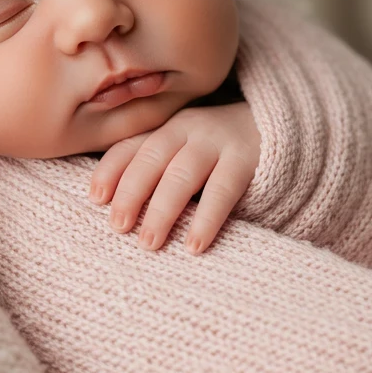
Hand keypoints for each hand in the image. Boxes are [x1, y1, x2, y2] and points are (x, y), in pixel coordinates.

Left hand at [88, 102, 260, 253]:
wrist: (277, 129)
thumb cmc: (218, 153)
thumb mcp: (184, 152)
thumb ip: (157, 169)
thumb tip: (112, 209)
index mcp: (167, 127)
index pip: (131, 145)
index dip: (110, 170)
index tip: (95, 199)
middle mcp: (188, 129)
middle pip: (153, 156)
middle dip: (132, 191)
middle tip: (118, 226)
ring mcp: (218, 141)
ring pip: (183, 173)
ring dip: (163, 209)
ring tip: (149, 242)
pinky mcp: (246, 158)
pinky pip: (223, 190)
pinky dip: (206, 218)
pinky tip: (194, 244)